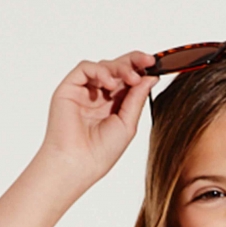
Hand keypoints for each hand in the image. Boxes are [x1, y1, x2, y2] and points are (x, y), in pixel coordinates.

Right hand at [38, 53, 155, 182]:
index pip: (128, 80)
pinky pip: (85, 69)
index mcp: (113, 106)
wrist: (78, 165)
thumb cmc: (100, 153)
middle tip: (148, 61)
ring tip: (131, 79)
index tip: (156, 65)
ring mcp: (83, 91)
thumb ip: (137, 99)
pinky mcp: (69, 88)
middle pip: (116, 68)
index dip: (141, 70)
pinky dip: (100, 71)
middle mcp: (98, 96)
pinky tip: (110, 83)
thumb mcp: (127, 124)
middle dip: (133, 62)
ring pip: (103, 66)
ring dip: (120, 68)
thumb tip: (150, 77)